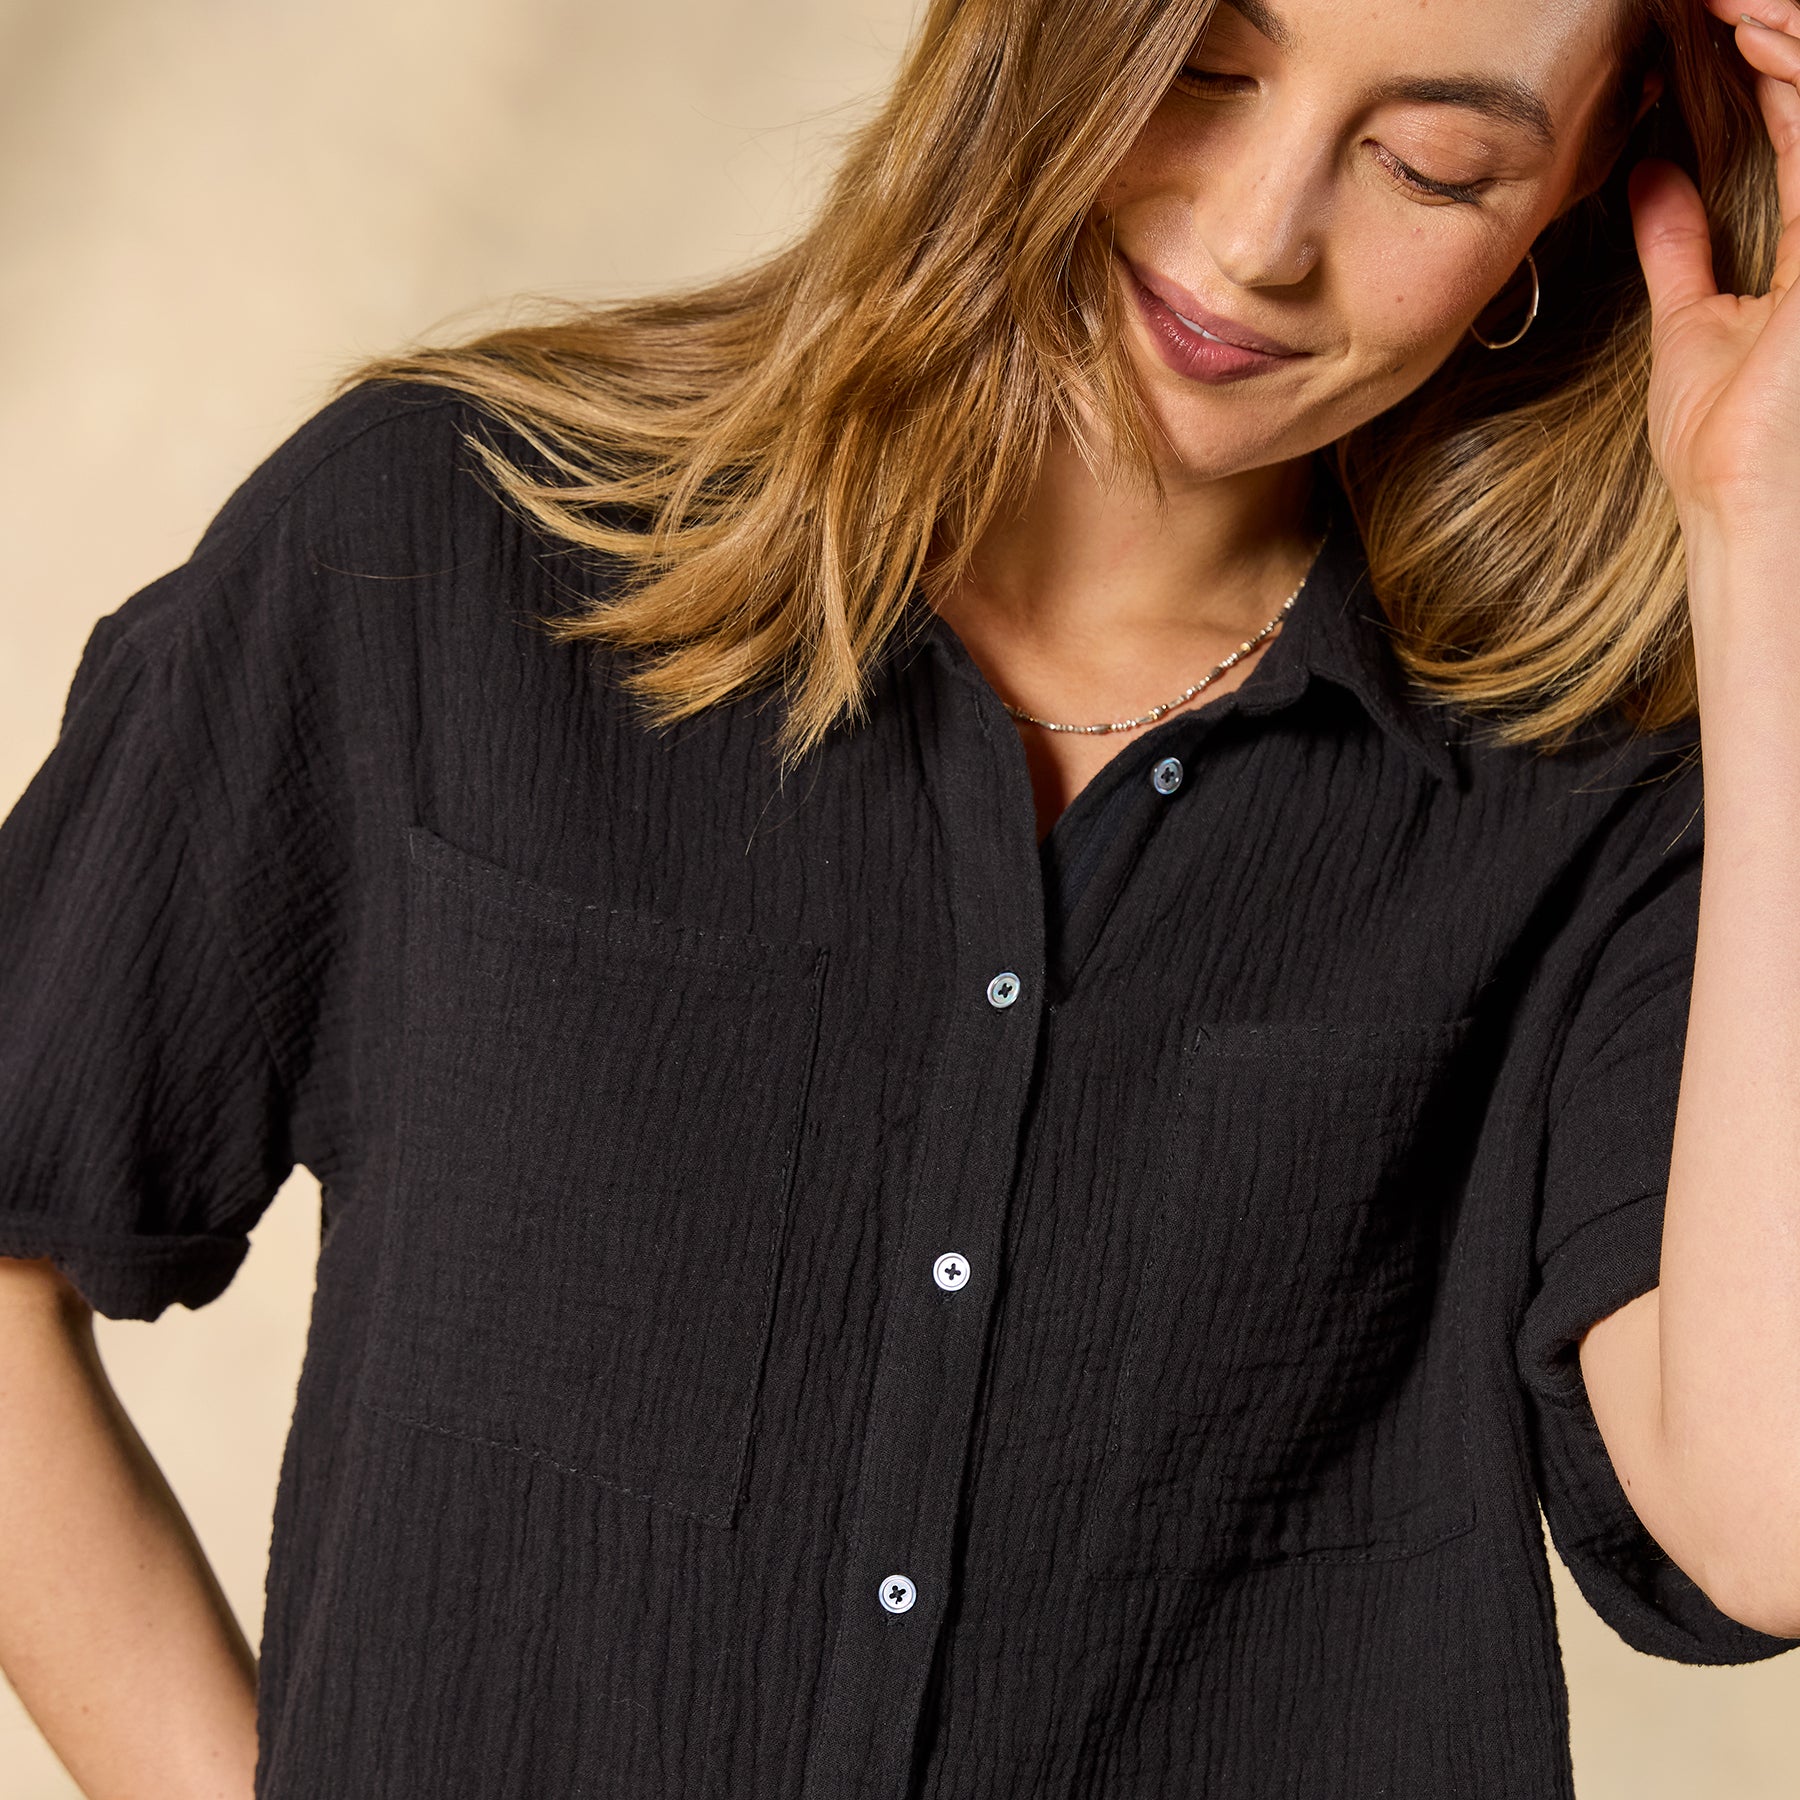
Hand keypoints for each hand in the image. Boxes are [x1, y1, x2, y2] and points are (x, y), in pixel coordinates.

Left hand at [1629, 3, 1799, 529]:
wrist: (1736, 501)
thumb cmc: (1724, 438)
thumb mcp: (1690, 320)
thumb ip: (1680, 245)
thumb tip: (1653, 177)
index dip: (1762, 55)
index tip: (1703, 16)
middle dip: (1773, 27)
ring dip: (1786, 33)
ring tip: (1726, 4)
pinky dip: (1797, 75)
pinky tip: (1754, 36)